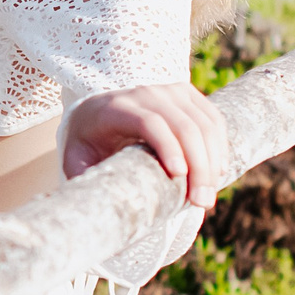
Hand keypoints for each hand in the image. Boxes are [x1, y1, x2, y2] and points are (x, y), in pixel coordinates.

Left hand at [63, 84, 231, 209]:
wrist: (98, 112)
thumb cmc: (87, 143)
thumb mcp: (75, 159)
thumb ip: (82, 177)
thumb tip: (92, 204)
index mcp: (115, 108)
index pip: (149, 122)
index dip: (167, 146)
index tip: (179, 176)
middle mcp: (145, 93)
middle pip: (183, 126)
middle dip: (198, 165)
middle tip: (201, 202)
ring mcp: (169, 90)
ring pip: (204, 123)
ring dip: (213, 161)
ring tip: (208, 196)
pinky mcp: (187, 94)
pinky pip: (213, 119)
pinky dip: (219, 146)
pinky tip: (218, 171)